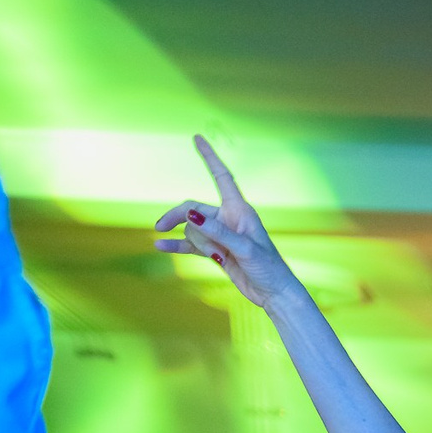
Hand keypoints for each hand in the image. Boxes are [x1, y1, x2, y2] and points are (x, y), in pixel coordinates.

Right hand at [153, 135, 302, 309]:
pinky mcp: (214, 251)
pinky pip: (189, 245)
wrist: (273, 294)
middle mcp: (228, 218)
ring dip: (198, 244)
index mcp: (240, 210)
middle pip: (192, 208)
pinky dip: (175, 246)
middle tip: (159, 226)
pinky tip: (158, 246)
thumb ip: (218, 232)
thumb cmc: (268, 268)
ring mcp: (219, 235)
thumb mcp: (245, 249)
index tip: (197, 138)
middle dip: (177, 217)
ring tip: (220, 258)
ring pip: (191, 230)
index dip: (210, 157)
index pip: (222, 177)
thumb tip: (190, 215)